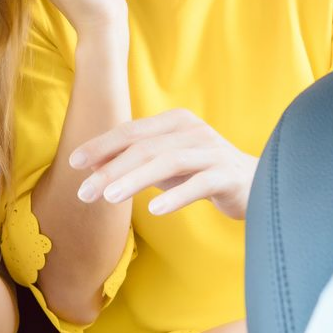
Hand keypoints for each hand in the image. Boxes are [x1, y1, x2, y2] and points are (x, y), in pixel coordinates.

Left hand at [69, 110, 258, 219]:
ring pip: (168, 162)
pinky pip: (199, 183)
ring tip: (108, 198)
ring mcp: (213, 151)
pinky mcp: (228, 175)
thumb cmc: (204, 172)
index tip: (74, 162)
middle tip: (83, 192)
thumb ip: (135, 161)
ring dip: (135, 180)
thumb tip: (91, 167)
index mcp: (176, 122)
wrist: (258, 184)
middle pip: (145, 147)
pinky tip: (155, 210)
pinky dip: (176, 196)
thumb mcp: (166, 164)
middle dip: (111, 169)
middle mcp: (194, 131)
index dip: (102, 144)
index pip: (132, 130)